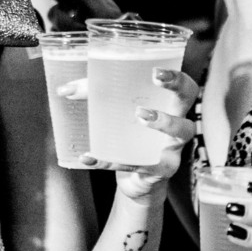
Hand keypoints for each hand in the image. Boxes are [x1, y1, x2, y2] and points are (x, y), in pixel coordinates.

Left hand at [68, 69, 198, 204]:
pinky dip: (113, 161)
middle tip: (156, 80)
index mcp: (168, 107)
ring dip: (163, 121)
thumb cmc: (129, 138)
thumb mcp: (113, 114)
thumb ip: (92, 97)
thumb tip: (63, 89)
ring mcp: (172, 148)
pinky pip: (141, 165)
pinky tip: (91, 157)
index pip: (183, 86)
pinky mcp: (160, 170)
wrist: (135, 180)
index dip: (176, 76)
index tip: (157, 69)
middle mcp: (177, 125)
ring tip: (140, 115)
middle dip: (177, 88)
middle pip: (188, 102)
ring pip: (181, 132)